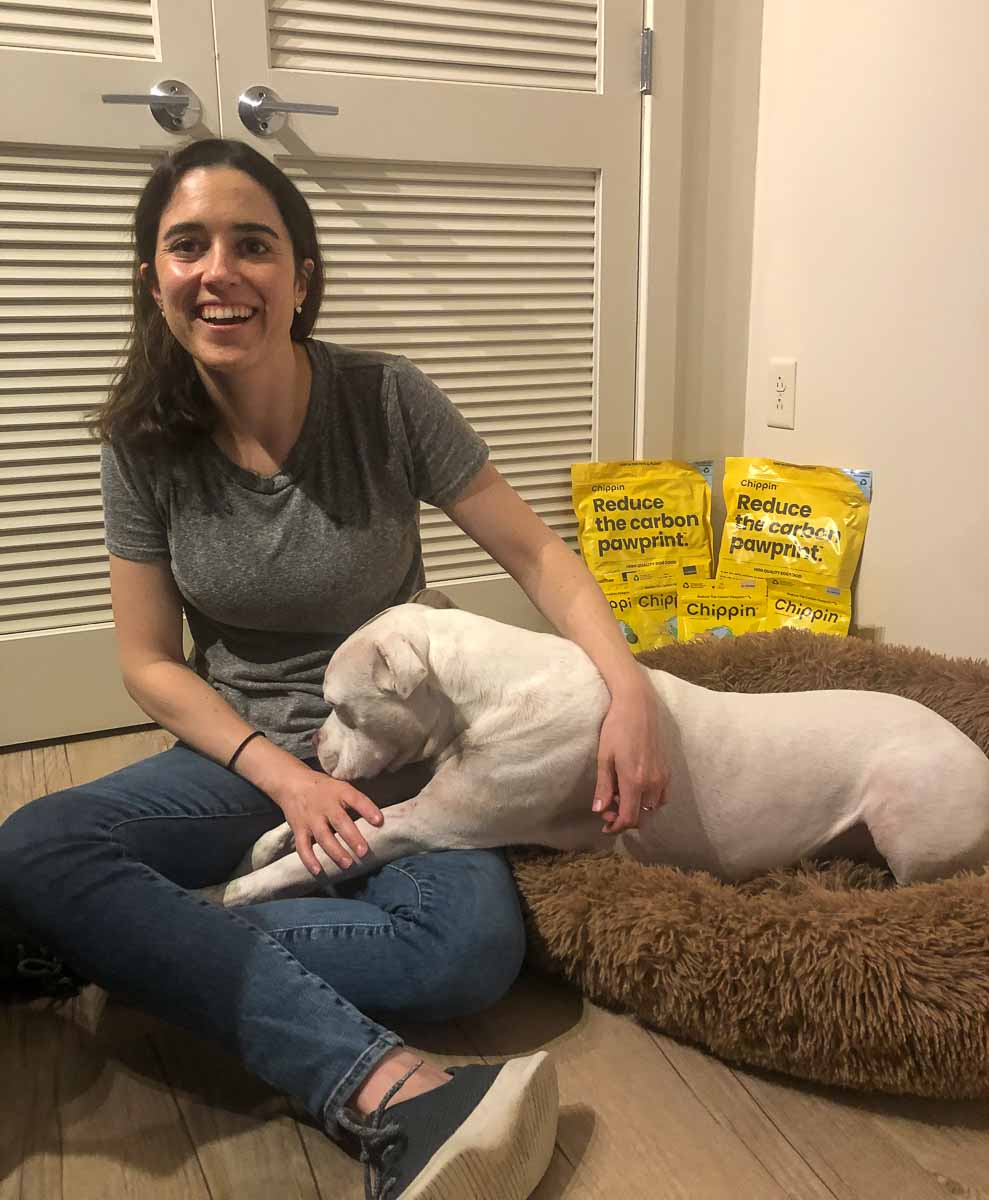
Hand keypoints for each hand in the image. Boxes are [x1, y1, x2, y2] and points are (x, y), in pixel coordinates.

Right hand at [271, 767, 383, 875]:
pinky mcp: (298, 828)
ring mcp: (310, 818)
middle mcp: (324, 805)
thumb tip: (379, 823)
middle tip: (363, 852)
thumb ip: (356, 803)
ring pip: (323, 836)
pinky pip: (302, 846)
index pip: (356, 799)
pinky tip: (318, 871)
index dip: (368, 809)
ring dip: (335, 852)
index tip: (379, 821)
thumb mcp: (341, 788)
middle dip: (352, 837)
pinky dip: (309, 859)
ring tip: (347, 864)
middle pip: (339, 821)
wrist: (292, 782)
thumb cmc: (324, 789)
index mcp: (339, 792)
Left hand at [591, 676, 668, 835]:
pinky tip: (636, 788)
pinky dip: (649, 800)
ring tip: (620, 796)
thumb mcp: (604, 757)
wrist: (639, 706)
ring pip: (652, 808)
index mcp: (634, 781)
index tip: (604, 826)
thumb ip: (603, 786)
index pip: (628, 818)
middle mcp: (652, 783)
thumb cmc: (616, 728)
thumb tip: (599, 811)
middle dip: (623, 818)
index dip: (616, 827)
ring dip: (636, 809)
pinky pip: (662, 796)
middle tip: (607, 808)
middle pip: (641, 817)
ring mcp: (663, 777)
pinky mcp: (668, 770)